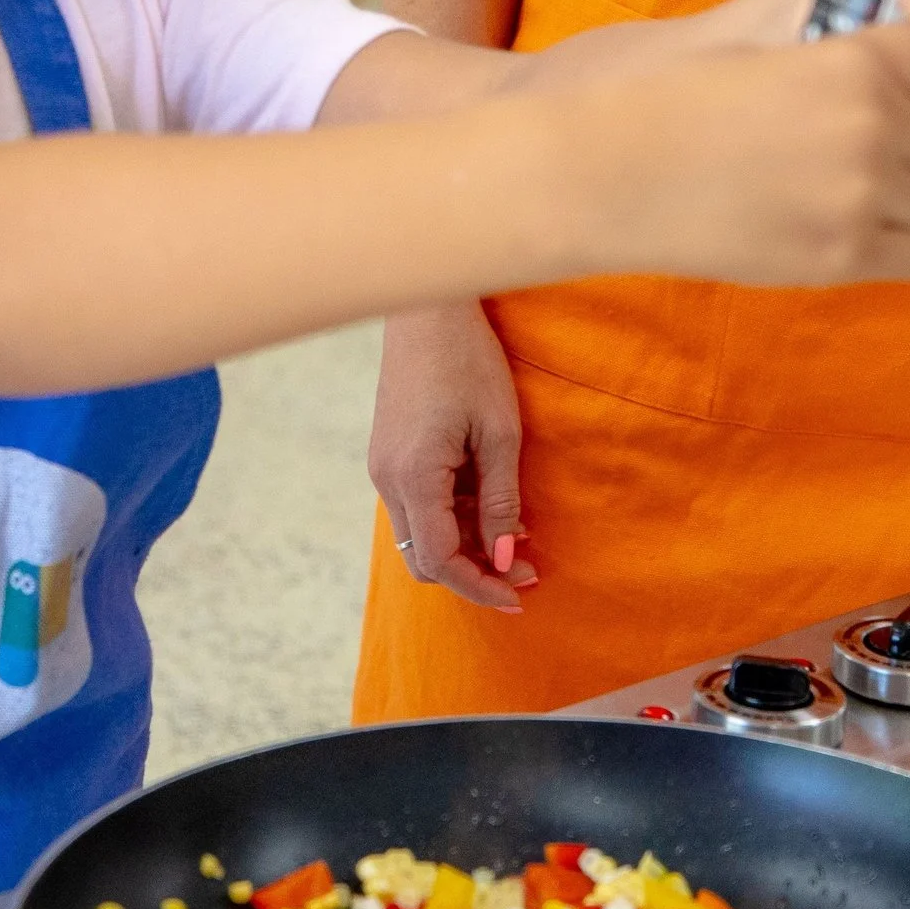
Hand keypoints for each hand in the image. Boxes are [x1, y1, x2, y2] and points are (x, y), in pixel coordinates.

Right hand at [369, 300, 536, 611]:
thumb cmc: (468, 363)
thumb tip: (505, 559)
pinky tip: (490, 504)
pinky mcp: (389, 454)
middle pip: (424, 557)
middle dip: (474, 573)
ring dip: (466, 546)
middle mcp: (387, 479)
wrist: (426, 311)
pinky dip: (453, 519)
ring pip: (420, 534)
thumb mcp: (499, 434)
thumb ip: (500, 502)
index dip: (481, 586)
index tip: (520, 597)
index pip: (441, 559)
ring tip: (518, 535)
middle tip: (526, 570)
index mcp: (413, 476)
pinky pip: (418, 506)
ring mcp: (383, 467)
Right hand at [590, 38, 909, 288]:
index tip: (904, 99)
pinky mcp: (842, 255)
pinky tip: (851, 235)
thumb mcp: (767, 52)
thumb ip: (845, 61)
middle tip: (867, 160)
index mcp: (860, 62)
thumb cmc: (671, 103)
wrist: (607, 173)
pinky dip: (900, 247)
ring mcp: (863, 195)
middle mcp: (876, 125)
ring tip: (850, 201)